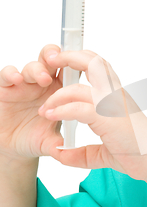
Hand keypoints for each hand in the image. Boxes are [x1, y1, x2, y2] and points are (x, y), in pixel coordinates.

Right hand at [0, 44, 66, 161]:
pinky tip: (16, 80)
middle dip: (55, 55)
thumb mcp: (51, 142)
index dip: (74, 62)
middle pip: (51, 59)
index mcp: (61, 90)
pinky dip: (11, 74)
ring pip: (32, 66)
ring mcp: (24, 84)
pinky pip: (6, 75)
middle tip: (57, 61)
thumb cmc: (37, 138)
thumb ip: (60, 144)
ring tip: (43, 79)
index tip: (79, 64)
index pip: (70, 69)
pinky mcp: (5, 89)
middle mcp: (43, 83)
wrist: (15, 147)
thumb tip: (70, 150)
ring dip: (38, 69)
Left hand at [38, 50, 146, 180]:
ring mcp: (112, 104)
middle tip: (50, 61)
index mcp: (116, 96)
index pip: (98, 67)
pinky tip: (52, 116)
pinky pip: (79, 108)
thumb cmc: (138, 152)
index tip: (60, 65)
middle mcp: (115, 95)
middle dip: (68, 56)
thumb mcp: (104, 152)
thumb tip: (61, 153)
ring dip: (57, 96)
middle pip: (92, 61)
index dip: (79, 60)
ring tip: (46, 108)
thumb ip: (82, 152)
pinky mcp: (108, 118)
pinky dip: (62, 110)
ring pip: (79, 86)